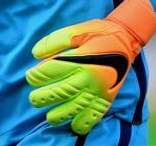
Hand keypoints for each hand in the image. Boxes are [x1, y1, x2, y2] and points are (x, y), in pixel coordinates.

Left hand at [25, 0, 155, 134]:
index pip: (53, 70)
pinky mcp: (108, 96)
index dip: (38, 76)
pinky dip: (86, 122)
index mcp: (81, 58)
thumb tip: (35, 54)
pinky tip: (74, 126)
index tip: (30, 77)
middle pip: (63, 91)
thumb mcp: (76, 31)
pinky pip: (96, 114)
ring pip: (78, 107)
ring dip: (62, 114)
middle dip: (45, 97)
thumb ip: (55, 41)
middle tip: (34, 100)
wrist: (125, 38)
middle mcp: (90, 76)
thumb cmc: (96, 33)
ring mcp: (100, 89)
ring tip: (49, 118)